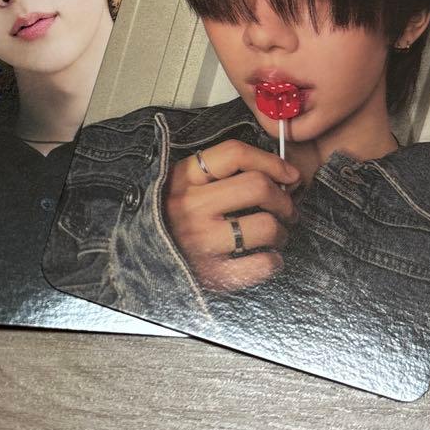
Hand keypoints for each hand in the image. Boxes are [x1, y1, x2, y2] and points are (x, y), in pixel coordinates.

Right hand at [162, 140, 299, 292]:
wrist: (141, 262)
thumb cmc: (170, 219)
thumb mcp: (181, 185)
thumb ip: (217, 173)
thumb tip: (276, 172)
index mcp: (183, 179)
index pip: (234, 154)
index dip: (272, 161)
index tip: (289, 174)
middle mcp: (192, 207)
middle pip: (258, 187)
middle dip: (284, 198)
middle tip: (285, 209)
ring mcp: (203, 242)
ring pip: (267, 226)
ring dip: (281, 231)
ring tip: (273, 234)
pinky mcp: (214, 274)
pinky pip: (264, 263)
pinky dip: (274, 260)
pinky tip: (264, 257)